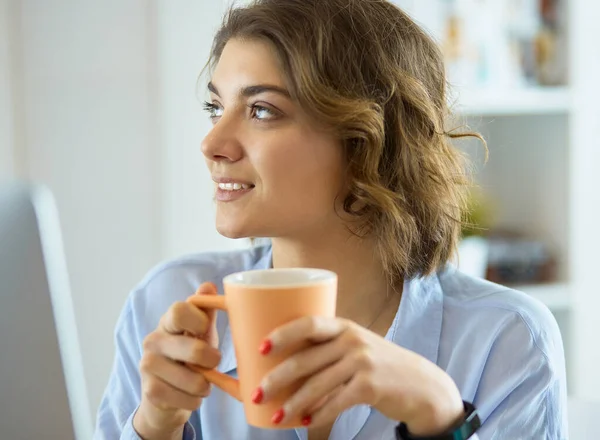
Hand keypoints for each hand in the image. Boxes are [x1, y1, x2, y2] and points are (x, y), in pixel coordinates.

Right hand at [133, 283, 221, 439]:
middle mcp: (153, 340)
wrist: (164, 398)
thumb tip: (208, 286)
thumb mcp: (200, 334)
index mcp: (167, 322)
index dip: (200, 321)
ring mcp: (147, 365)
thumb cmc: (188, 358)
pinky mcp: (150, 391)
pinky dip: (195, 400)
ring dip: (205, 385)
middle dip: (211, 360)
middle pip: (193, 349)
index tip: (205, 331)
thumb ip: (205, 312)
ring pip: (193, 379)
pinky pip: (186, 398)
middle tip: (213, 363)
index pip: (179, 310)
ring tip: (202, 383)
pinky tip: (190, 396)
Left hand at [255, 317, 463, 435]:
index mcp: (343, 326)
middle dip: (277, 378)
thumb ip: (327, 349)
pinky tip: (306, 422)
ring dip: (293, 404)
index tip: (260, 347)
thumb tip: (284, 365)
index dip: (283, 334)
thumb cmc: (377, 364)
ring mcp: (362, 363)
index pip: (308, 323)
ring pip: (317, 385)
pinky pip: (336, 403)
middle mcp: (352, 340)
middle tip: (258, 392)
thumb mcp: (355, 347)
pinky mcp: (370, 386)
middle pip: (306, 359)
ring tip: (277, 416)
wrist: (419, 384)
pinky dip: (318, 415)